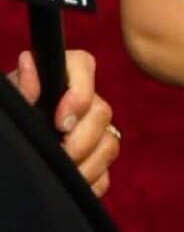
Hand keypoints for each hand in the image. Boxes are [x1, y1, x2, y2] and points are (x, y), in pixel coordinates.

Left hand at [9, 50, 120, 196]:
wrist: (3, 160)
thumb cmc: (3, 127)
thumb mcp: (5, 106)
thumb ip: (19, 88)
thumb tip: (29, 61)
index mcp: (56, 81)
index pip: (83, 65)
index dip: (80, 93)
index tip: (61, 122)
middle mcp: (78, 105)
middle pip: (102, 111)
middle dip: (83, 139)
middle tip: (60, 155)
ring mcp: (90, 135)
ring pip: (109, 144)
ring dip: (87, 166)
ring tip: (60, 175)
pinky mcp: (92, 166)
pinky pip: (105, 175)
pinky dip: (89, 183)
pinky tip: (66, 185)